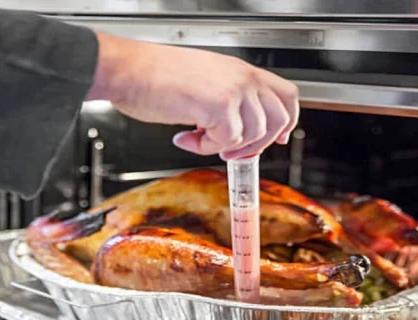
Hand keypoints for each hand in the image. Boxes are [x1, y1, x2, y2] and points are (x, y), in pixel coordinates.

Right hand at [86, 33, 299, 159]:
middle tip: (232, 151)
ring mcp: (234, 90)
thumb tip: (238, 128)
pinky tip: (185, 137)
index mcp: (240, 70)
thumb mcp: (204, 80)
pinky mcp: (219, 106)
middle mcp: (242, 77)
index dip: (287, 121)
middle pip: (279, 119)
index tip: (280, 138)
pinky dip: (205, 147)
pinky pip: (226, 142)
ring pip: (253, 135)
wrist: (129, 70)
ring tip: (199, 138)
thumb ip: (227, 99)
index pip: (286, 95)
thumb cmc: (155, 75)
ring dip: (225, 146)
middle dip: (258, 144)